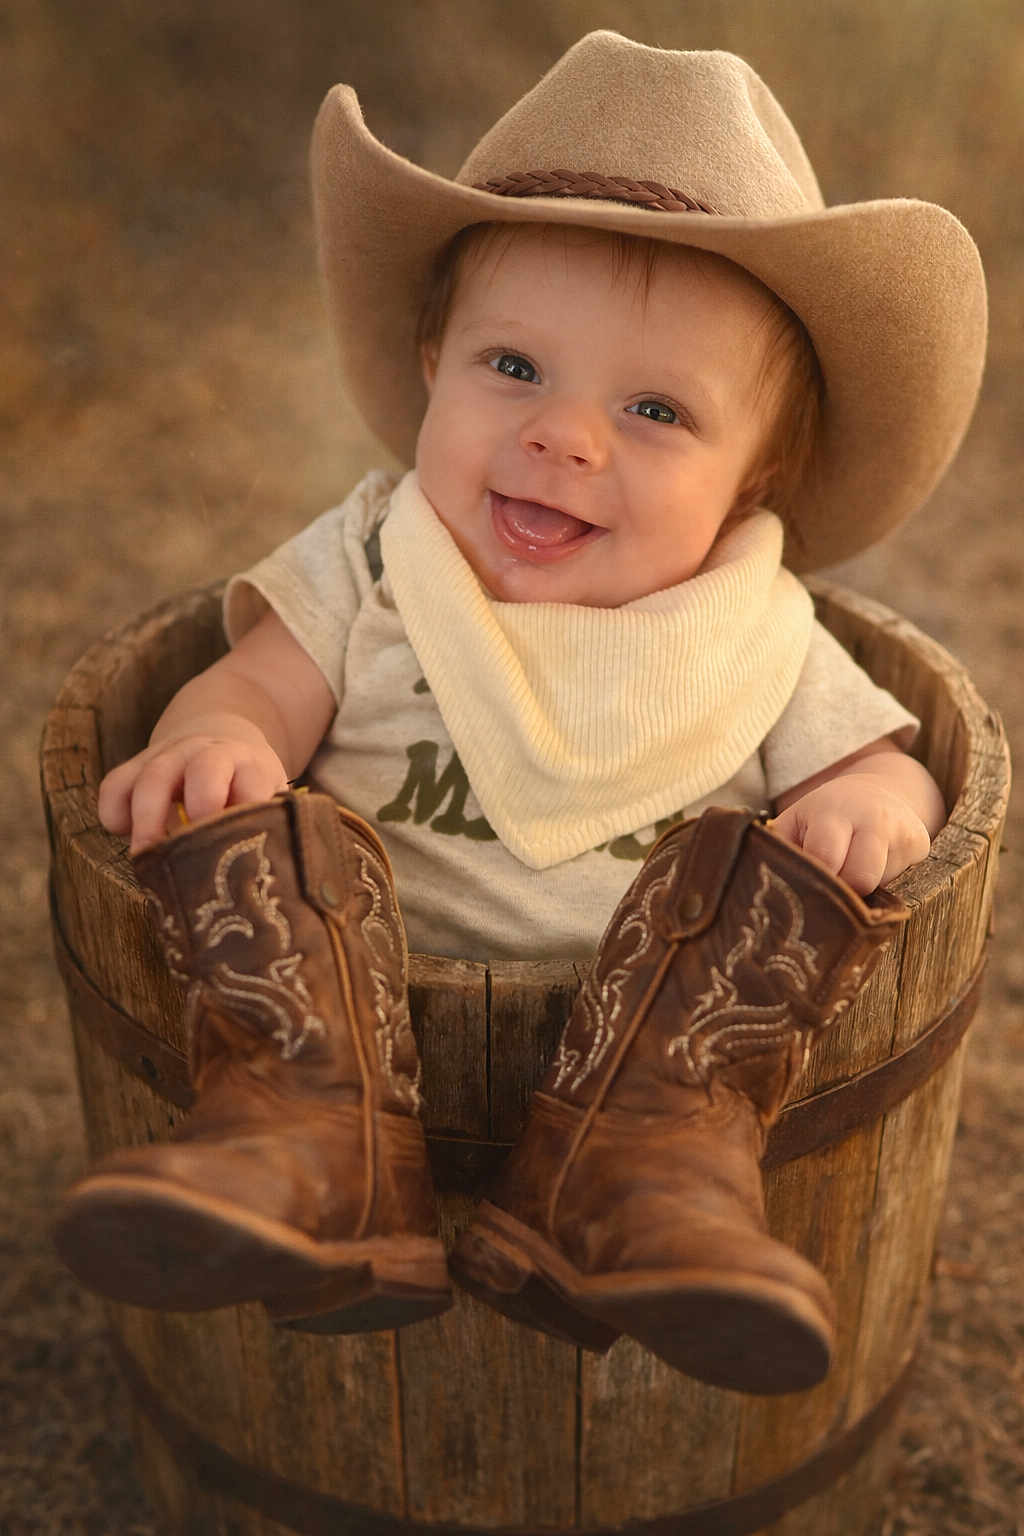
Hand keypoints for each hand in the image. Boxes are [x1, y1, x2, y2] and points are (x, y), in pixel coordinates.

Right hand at [98, 718, 288, 854]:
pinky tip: (124, 833)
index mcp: (251, 766)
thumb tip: (268, 884)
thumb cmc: (247, 790)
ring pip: (154, 775)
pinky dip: (114, 810)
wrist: (220, 740)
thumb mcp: (268, 802)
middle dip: (200, 807)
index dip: (246, 815)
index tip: (241, 849)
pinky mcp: (136, 764)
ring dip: (147, 819)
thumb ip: (268, 829)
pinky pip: (116, 783)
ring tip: (145, 858)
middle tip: (193, 851)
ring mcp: (171, 755)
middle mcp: (211, 753)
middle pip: (205, 769)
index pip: (253, 783)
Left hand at [769, 772, 930, 894]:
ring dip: (864, 891)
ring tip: (851, 871)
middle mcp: (874, 817)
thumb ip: (780, 851)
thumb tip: (762, 883)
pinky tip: (874, 868)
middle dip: (843, 892)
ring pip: (883, 887)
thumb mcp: (794, 824)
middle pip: (861, 879)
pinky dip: (884, 886)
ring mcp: (903, 831)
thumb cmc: (822, 817)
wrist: (873, 794)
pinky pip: (902, 884)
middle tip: (831, 886)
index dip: (815, 880)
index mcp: (833, 811)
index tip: (808, 884)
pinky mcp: (922, 845)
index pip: (826, 859)